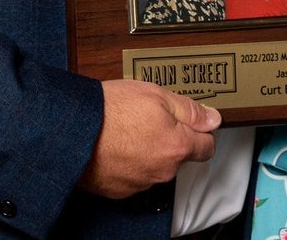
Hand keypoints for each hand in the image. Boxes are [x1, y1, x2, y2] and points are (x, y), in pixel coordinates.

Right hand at [78, 79, 220, 198]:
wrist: (73, 131)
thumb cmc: (110, 110)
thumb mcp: (156, 94)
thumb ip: (189, 109)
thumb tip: (212, 118)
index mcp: (177, 146)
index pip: (207, 146)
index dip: (201, 131)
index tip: (191, 123)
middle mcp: (163, 171)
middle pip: (179, 156)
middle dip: (171, 139)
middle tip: (150, 118)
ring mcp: (141, 183)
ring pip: (156, 167)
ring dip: (149, 152)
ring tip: (128, 130)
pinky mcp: (120, 191)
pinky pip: (134, 177)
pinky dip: (129, 164)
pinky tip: (116, 146)